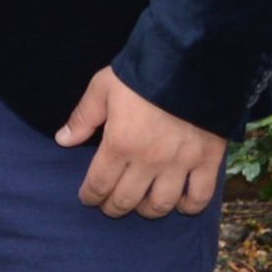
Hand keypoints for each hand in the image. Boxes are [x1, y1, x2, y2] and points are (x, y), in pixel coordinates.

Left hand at [55, 67, 225, 217]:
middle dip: (113, 207)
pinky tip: (180, 205)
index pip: (99, 184)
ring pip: (160, 204)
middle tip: (110, 205)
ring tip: (141, 205)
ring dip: (147, 210)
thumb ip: (83, 117)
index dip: (90, 196)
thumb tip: (62, 140)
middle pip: (126, 200)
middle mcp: (148, 161)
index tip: (88, 199)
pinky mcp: (208, 160)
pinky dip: (189, 207)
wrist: (193, 61)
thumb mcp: (103, 88)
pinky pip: (200, 196)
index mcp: (119, 144)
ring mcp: (180, 163)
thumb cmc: (143, 74)